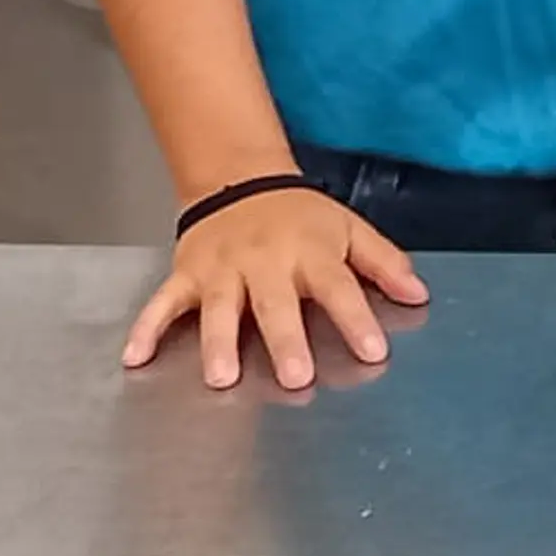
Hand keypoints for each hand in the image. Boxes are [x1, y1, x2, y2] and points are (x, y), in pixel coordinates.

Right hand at [126, 188, 428, 395]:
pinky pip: (162, 302)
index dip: (356, 319)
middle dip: (285, 339)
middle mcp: (264, 262)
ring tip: (221, 376)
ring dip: (218, 341)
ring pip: (219, 307)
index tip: (372, 351)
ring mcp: (221, 270)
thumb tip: (419, 293)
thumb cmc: (299, 215)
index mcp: (309, 253)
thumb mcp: (349, 229)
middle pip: (275, 303)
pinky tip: (136, 358)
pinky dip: (147, 328)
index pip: (338, 288)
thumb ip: (383, 262)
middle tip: (296, 376)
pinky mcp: (186, 274)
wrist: (239, 179)